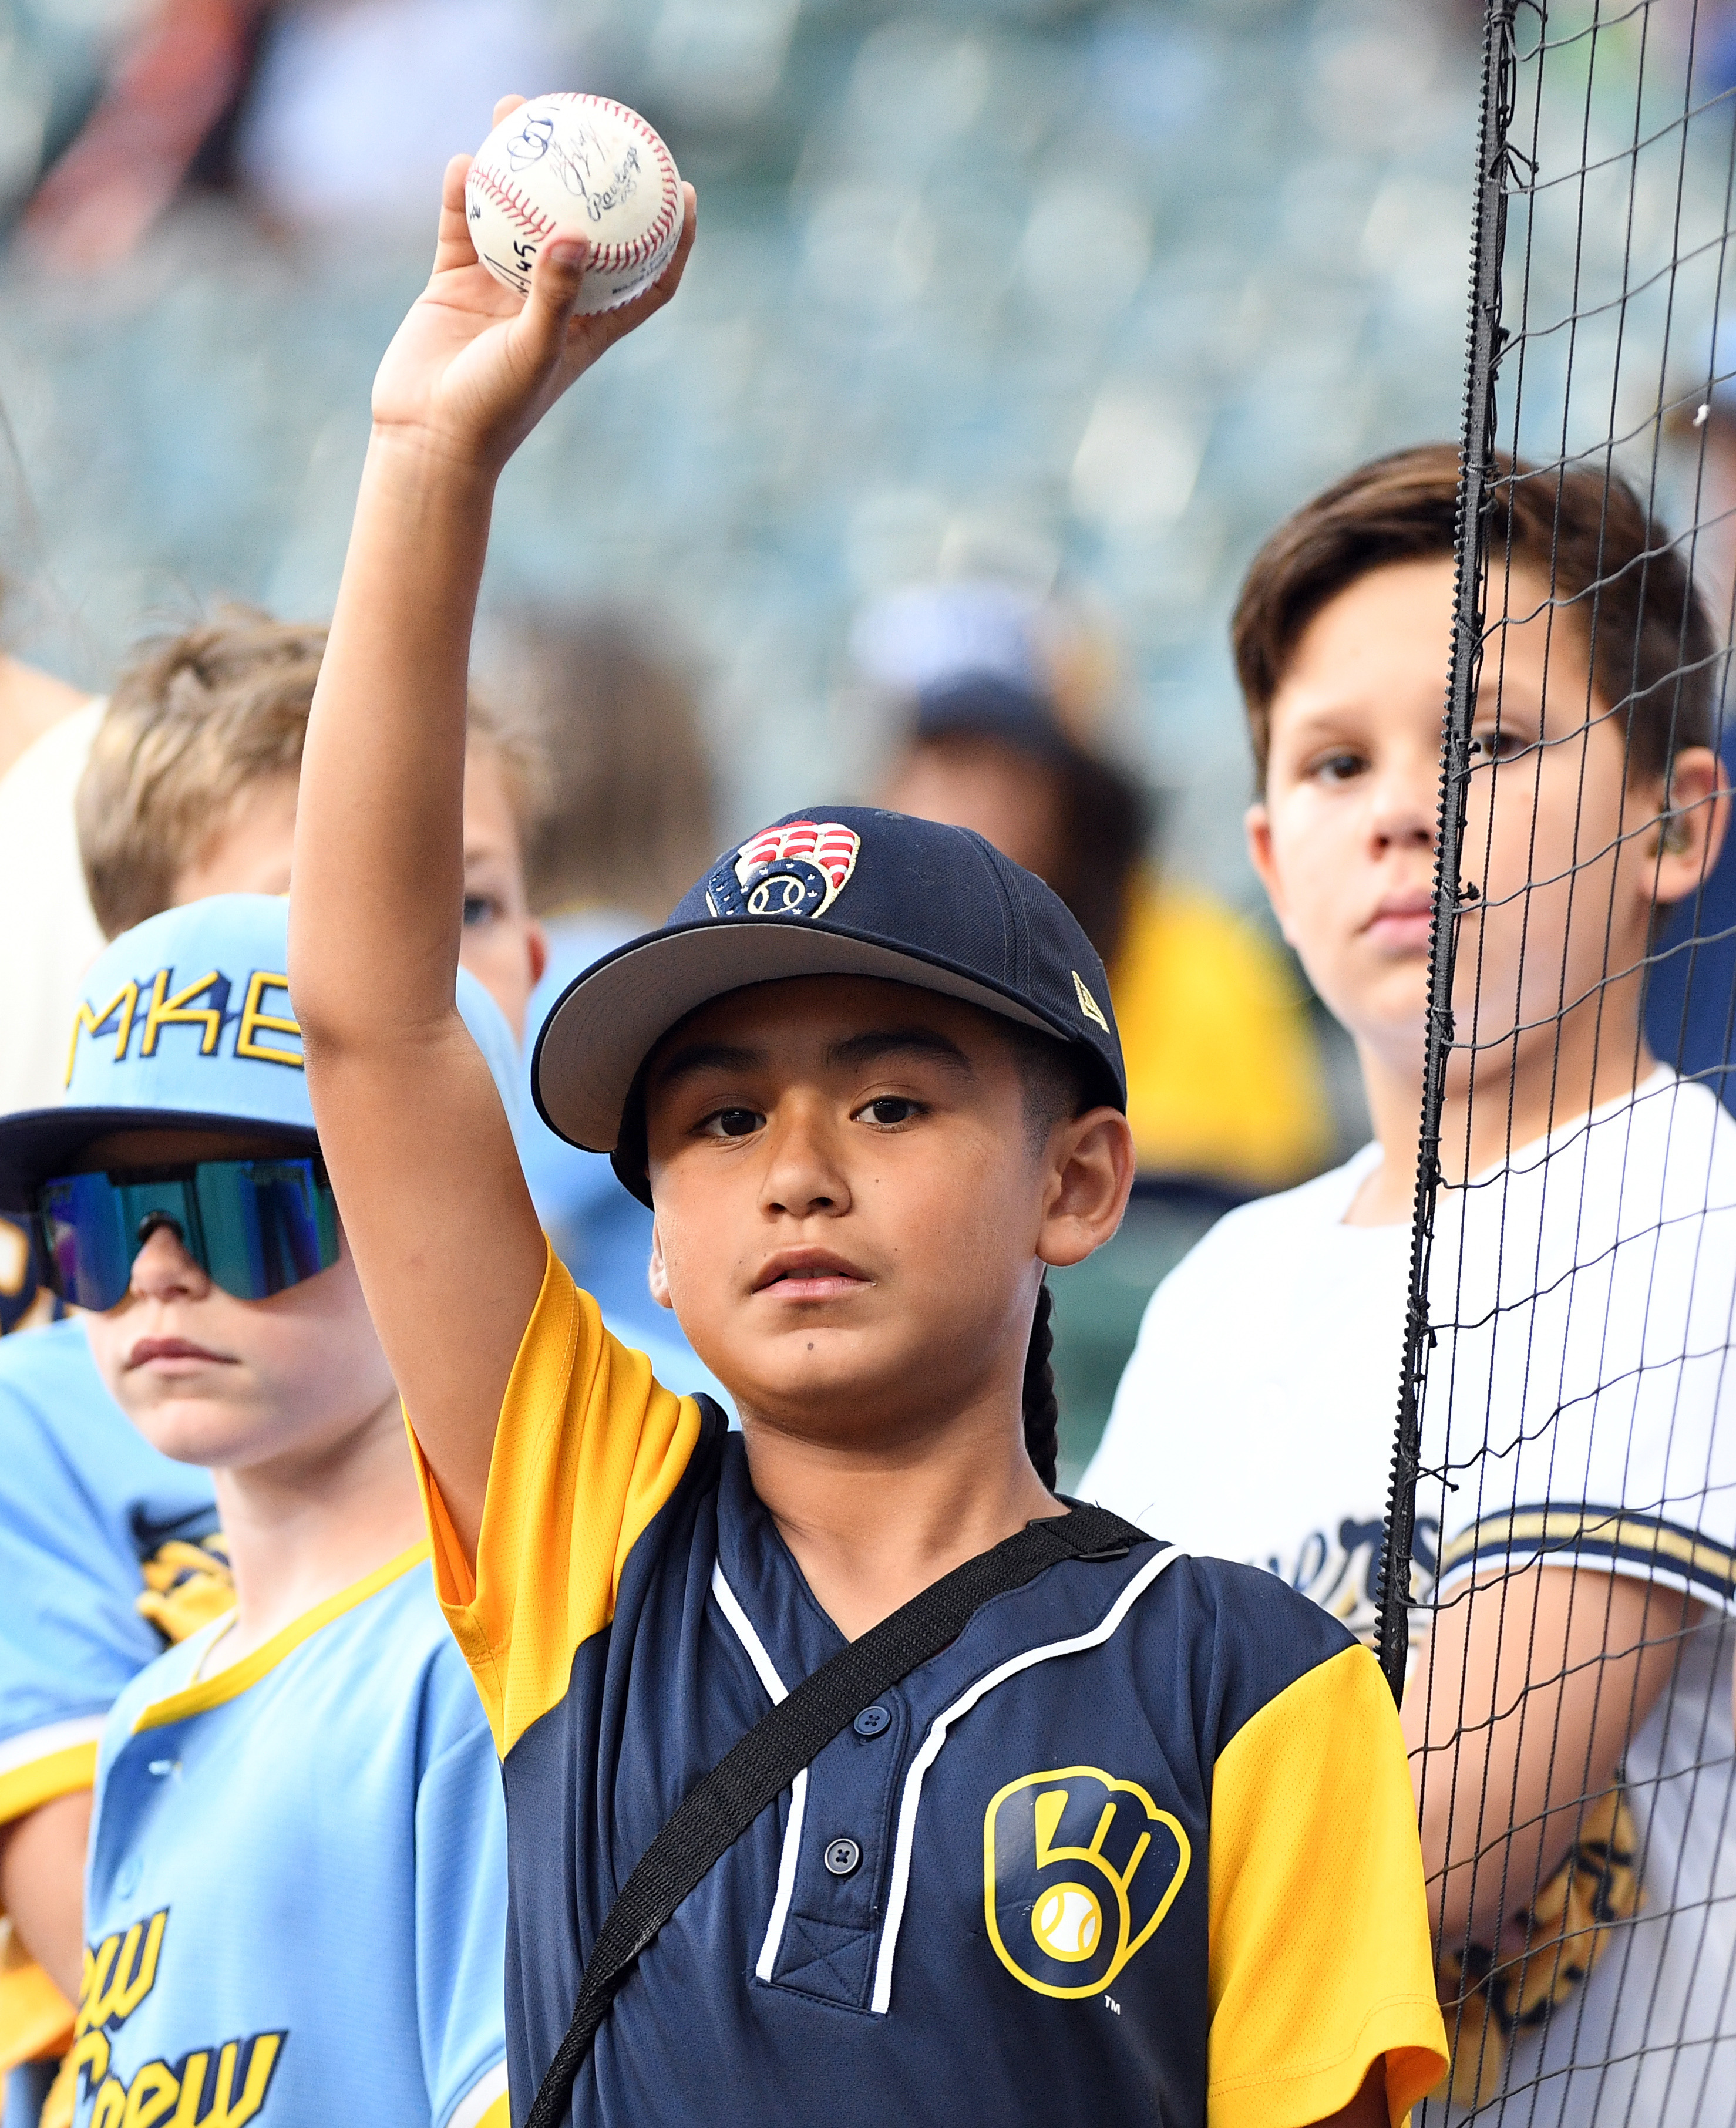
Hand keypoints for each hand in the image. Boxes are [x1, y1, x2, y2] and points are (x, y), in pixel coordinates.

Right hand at [370, 93, 696, 474]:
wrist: (426, 437)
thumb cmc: (494, 410)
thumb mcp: (534, 353)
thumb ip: (555, 296)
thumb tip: (577, 234)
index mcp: (589, 326)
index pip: (647, 277)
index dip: (672, 237)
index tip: (683, 190)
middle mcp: (551, 301)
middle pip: (582, 226)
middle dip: (588, 176)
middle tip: (592, 122)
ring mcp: (501, 289)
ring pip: (518, 211)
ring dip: (519, 162)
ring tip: (515, 112)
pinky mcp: (454, 283)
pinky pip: (462, 225)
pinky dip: (463, 194)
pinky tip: (462, 161)